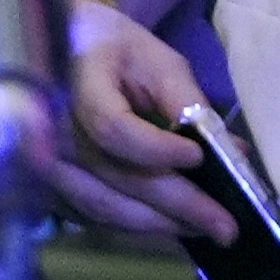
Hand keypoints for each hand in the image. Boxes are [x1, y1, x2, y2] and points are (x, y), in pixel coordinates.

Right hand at [53, 1, 257, 246]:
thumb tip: (230, 152)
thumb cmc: (114, 50)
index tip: (198, 156)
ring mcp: (49, 163)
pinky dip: (136, 227)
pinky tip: (172, 228)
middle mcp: (54, 131)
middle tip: (225, 227)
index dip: (155, 149)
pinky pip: (95, 216)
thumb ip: (186, 102)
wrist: (58, 51)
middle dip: (177, 206)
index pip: (112, 129)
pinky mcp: (53, 185)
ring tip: (205, 229)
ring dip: (159, 225)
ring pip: (104, 207)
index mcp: (79, 86)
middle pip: (116, 179)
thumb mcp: (156, 61)